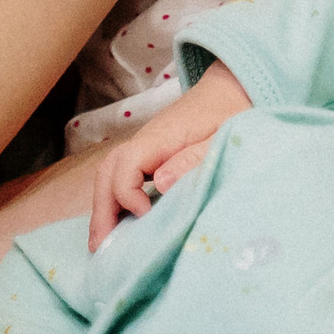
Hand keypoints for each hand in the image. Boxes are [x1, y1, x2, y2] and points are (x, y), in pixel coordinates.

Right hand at [88, 63, 251, 248]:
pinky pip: (124, 175)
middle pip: (108, 171)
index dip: (127, 194)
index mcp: (162, 136)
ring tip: (102, 243)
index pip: (126, 165)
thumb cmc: (233, 111)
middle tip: (100, 246)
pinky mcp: (152, 153)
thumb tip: (159, 184)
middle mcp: (146, 140)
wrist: (233, 87)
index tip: (146, 215)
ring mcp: (146, 146)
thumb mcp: (224, 137)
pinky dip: (116, 199)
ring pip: (111, 173)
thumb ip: (194, 158)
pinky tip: (120, 224)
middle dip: (102, 209)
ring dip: (104, 206)